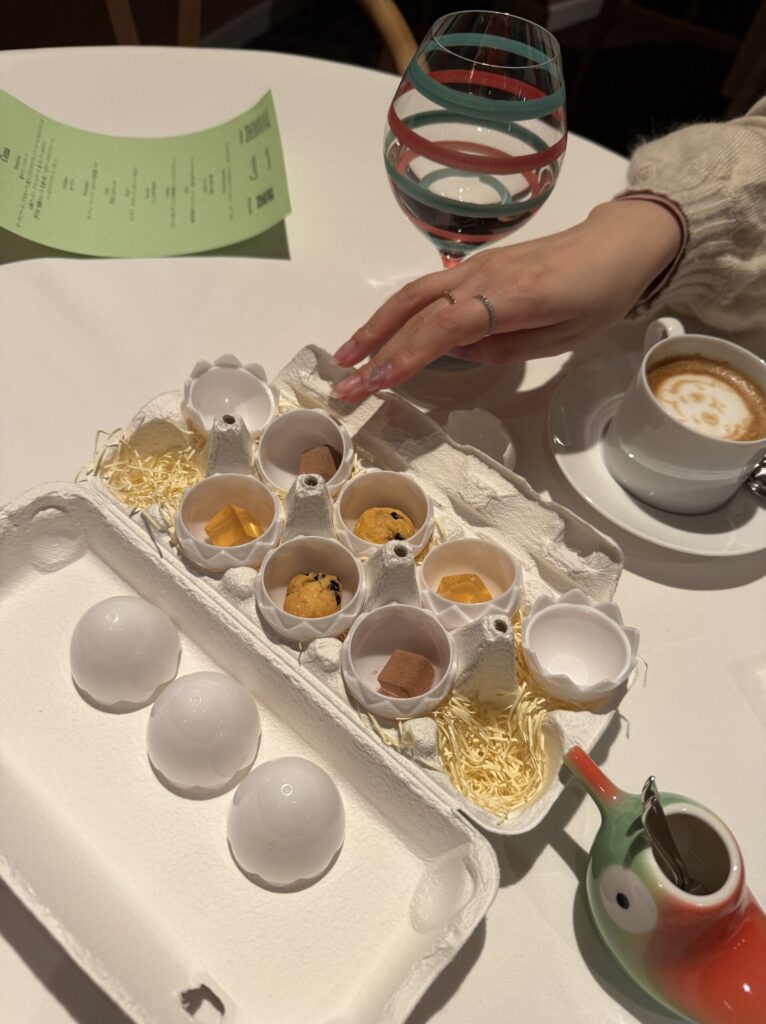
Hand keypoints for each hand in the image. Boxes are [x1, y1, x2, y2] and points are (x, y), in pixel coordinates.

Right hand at [331, 198, 682, 399]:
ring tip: (347, 356)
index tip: (374, 383)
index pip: (445, 328)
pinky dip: (398, 313)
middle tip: (343, 382)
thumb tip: (455, 353)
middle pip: (416, 309)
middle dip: (375, 347)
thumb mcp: (563, 336)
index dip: (406, 356)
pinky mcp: (475, 265)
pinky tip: (383, 334)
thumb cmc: (599, 295)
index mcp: (511, 297)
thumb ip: (506, 347)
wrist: (617, 243)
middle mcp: (484, 275)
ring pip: (414, 294)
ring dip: (376, 325)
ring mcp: (476, 266)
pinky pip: (428, 290)